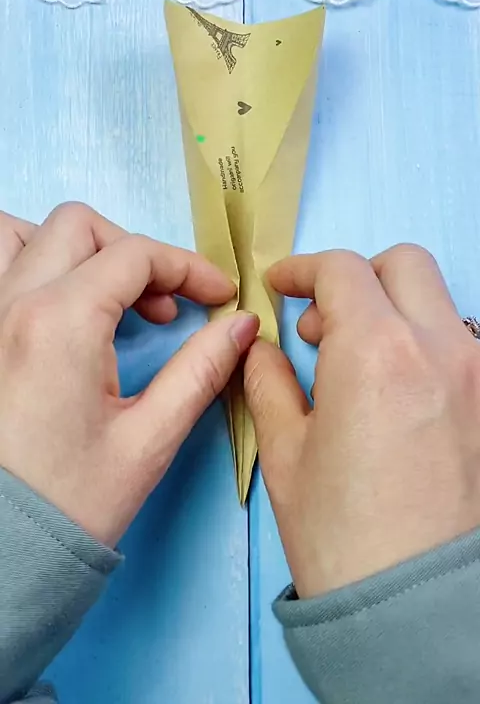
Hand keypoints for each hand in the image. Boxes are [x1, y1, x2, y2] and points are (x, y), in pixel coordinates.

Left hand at [0, 204, 257, 545]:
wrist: (3, 550)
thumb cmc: (70, 503)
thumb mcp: (149, 439)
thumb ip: (200, 370)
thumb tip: (239, 326)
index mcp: (60, 324)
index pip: (135, 255)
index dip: (189, 267)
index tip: (219, 296)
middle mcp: (13, 304)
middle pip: (80, 227)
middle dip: (134, 253)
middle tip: (164, 304)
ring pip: (24, 234)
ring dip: (74, 248)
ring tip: (107, 294)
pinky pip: (0, 267)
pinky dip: (35, 264)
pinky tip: (64, 307)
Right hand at [245, 245, 479, 597]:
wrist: (416, 610)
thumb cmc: (343, 538)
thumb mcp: (286, 453)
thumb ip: (268, 381)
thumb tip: (261, 347)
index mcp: (377, 351)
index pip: (342, 270)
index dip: (302, 270)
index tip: (281, 286)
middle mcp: (441, 347)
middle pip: (403, 265)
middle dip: (356, 278)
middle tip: (322, 326)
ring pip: (438, 303)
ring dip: (394, 312)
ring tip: (358, 367)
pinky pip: (462, 347)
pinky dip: (426, 347)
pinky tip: (399, 395)